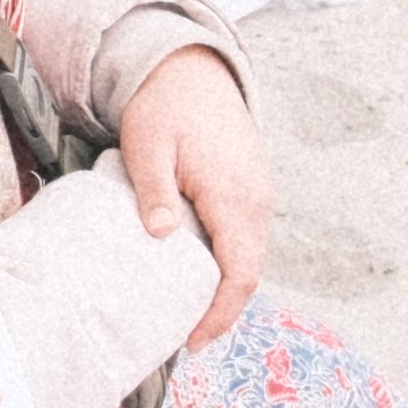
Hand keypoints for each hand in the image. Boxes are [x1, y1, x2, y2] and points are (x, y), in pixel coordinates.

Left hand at [107, 41, 269, 353]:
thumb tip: (161, 235)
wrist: (191, 68)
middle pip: (249, 272)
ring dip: (227, 289)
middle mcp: (256, 199)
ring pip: (251, 257)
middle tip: (187, 338)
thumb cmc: (164, 105)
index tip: (193, 339)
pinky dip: (229, 264)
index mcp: (233, 194)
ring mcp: (258, 194)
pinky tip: (201, 275)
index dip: (219, 313)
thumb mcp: (148, 144)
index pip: (239, 272)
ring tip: (191, 315)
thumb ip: (154, 191)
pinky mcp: (251, 189)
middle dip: (223, 310)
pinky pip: (246, 239)